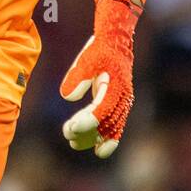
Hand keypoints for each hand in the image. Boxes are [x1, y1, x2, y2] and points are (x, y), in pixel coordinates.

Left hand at [59, 0, 141, 158]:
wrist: (116, 42)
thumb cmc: (100, 50)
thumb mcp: (86, 60)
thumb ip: (77, 78)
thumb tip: (68, 96)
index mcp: (115, 85)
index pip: (102, 109)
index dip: (88, 121)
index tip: (73, 128)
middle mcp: (123, 96)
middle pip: (107, 121)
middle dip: (88, 132)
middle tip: (68, 137)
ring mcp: (122, 101)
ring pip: (111, 126)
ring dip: (94, 137)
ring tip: (74, 144)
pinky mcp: (118, 103)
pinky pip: (115, 124)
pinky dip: (107, 137)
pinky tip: (98, 149)